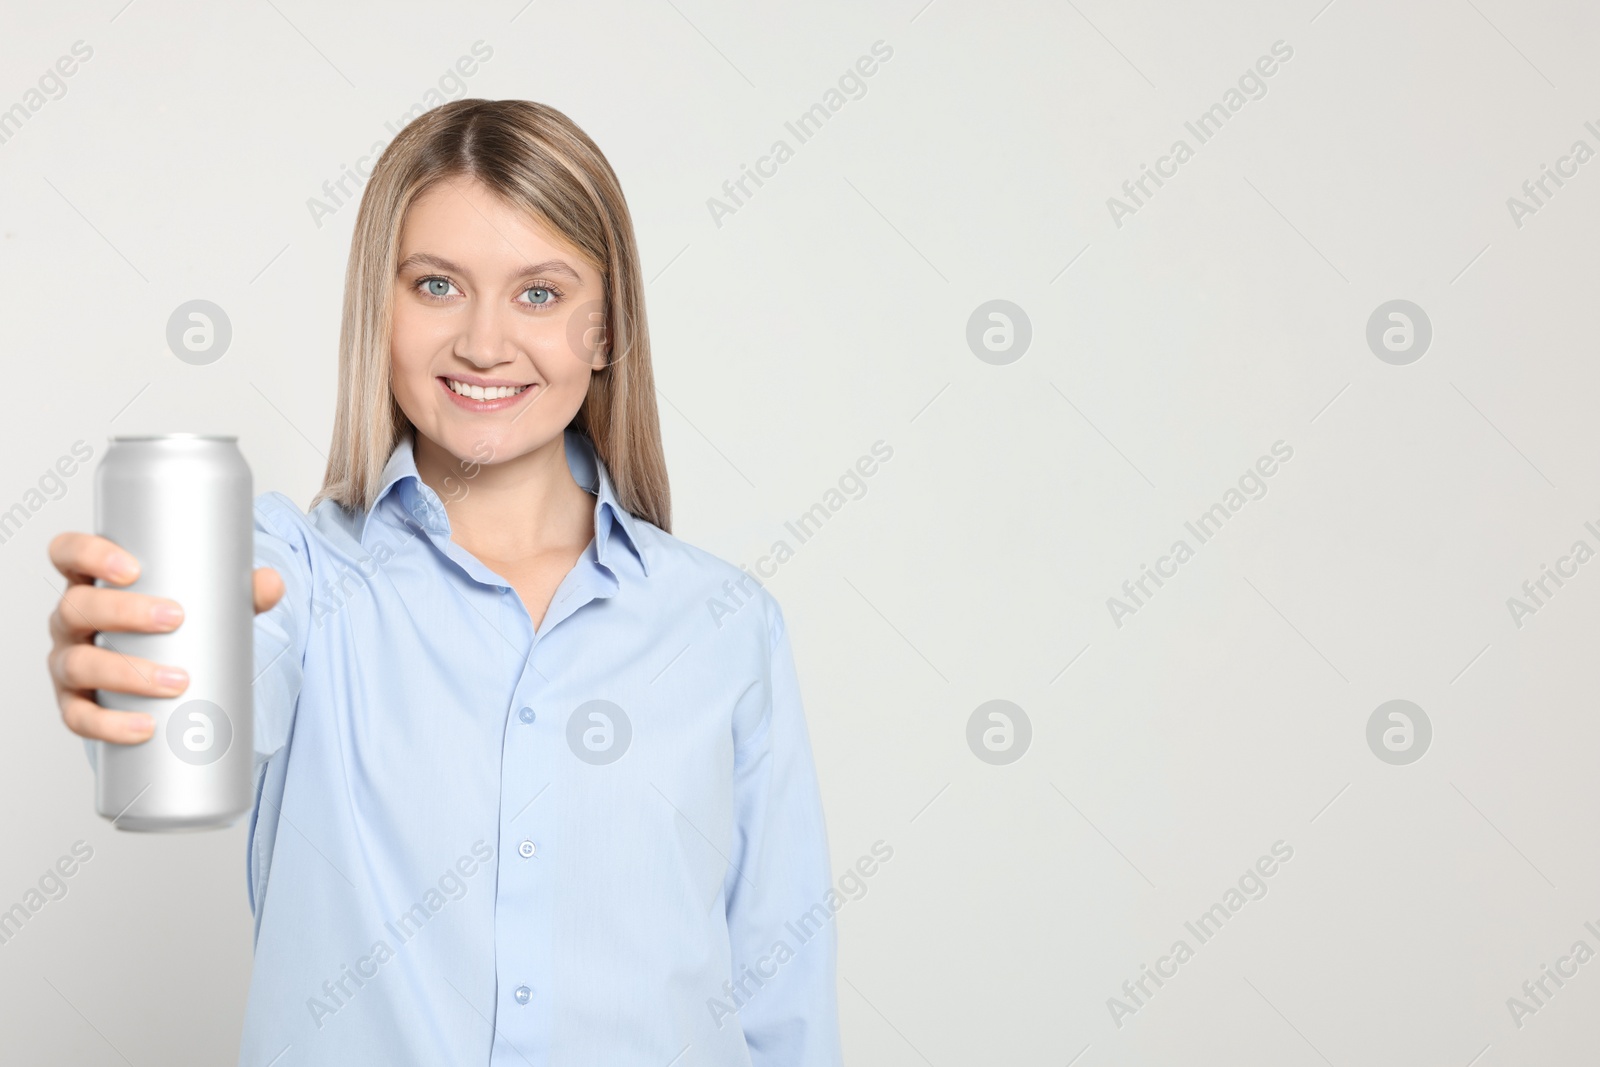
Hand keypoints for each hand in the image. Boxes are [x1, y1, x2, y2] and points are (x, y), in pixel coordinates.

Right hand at [47, 533, 283, 743]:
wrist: (161, 677)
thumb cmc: (173, 628)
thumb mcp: (203, 604)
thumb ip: (238, 591)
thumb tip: (271, 583)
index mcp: (93, 584)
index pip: (68, 554)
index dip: (87, 554)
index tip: (131, 568)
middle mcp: (72, 621)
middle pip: (76, 608)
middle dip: (123, 612)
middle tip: (174, 618)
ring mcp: (68, 662)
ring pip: (78, 663)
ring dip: (125, 673)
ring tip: (176, 681)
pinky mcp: (75, 704)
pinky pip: (79, 717)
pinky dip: (109, 725)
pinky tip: (143, 727)